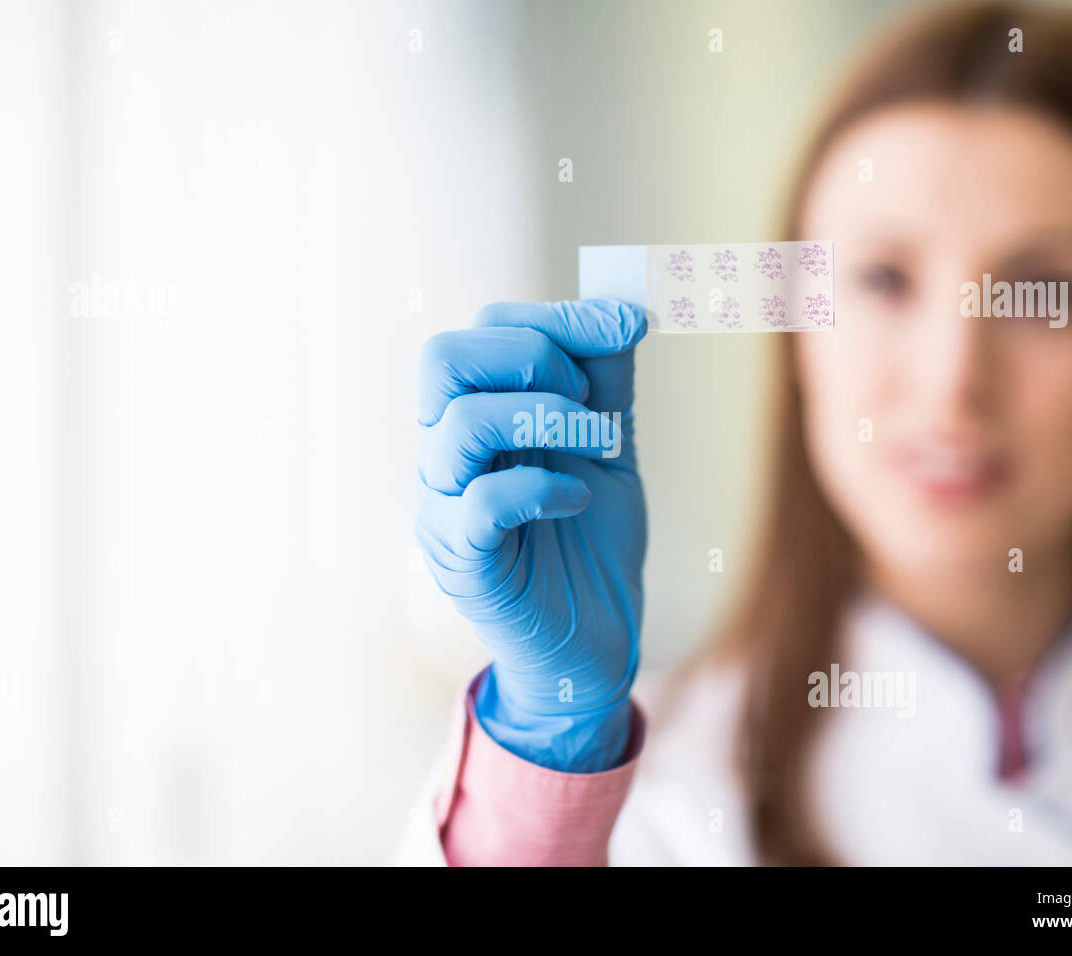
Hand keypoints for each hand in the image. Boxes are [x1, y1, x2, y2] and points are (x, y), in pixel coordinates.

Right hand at [415, 299, 647, 770]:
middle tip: (588, 398)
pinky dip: (542, 486)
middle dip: (531, 355)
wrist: (598, 641)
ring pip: (460, 424)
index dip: (556, 317)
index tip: (628, 328)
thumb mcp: (608, 447)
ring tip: (601, 447)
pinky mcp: (464, 561)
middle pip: (443, 359)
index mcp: (476, 416)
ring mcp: (446, 507)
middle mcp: (446, 454)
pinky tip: (579, 498)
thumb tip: (623, 306)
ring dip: (548, 417)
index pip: (484, 330)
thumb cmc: (592, 540)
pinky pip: (481, 502)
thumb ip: (606, 381)